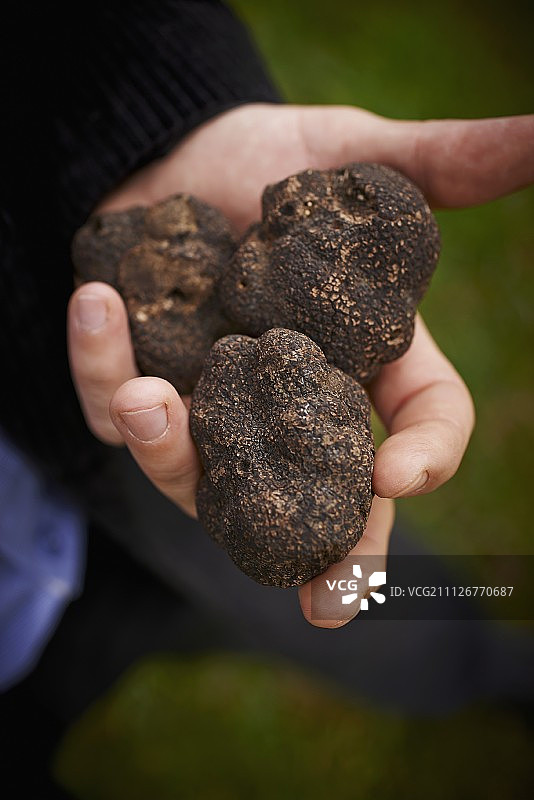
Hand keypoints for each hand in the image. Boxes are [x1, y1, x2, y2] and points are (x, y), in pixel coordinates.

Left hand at [68, 104, 533, 625]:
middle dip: (326, 555)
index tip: (402, 475)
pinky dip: (96, 364)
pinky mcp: (138, 384)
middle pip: (317, 498)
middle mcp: (288, 404)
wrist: (179, 153)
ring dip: (168, 448)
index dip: (423, 458)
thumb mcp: (357, 155)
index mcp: (359, 362)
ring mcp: (211, 407)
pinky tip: (96, 303)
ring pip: (196, 474)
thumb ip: (442, 163)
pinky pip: (111, 404)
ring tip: (146, 400)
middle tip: (328, 604)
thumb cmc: (276, 161)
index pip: (417, 426)